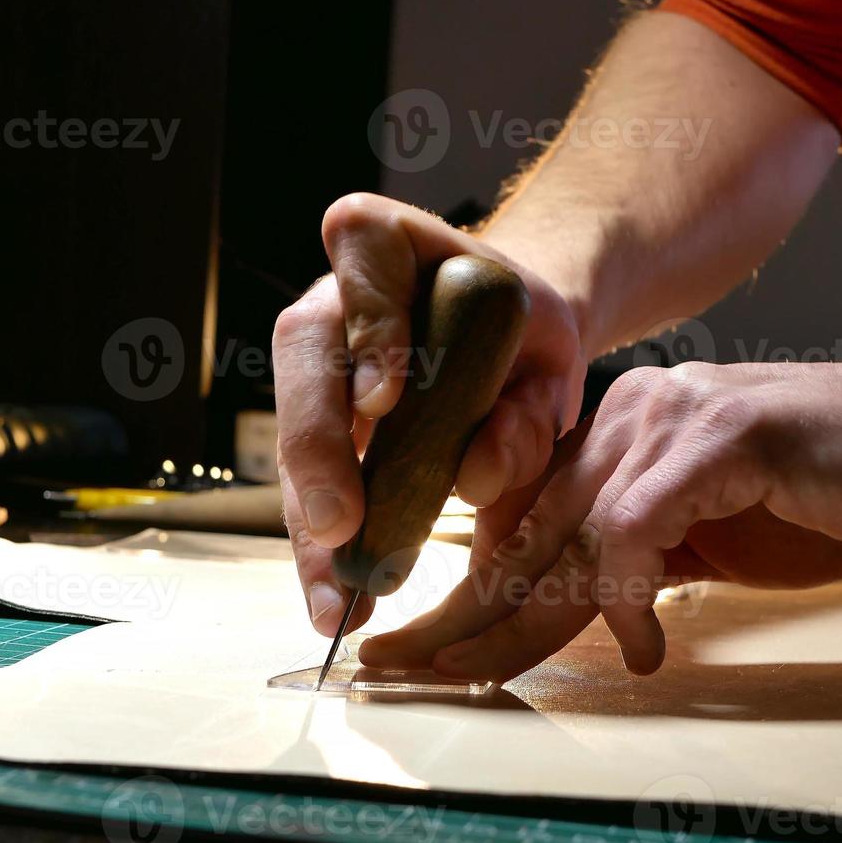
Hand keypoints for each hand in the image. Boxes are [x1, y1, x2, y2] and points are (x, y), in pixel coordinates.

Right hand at [273, 193, 586, 635]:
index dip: (370, 327)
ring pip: (295, 434)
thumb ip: (523, 411)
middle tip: (341, 527)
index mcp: (392, 243)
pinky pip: (308, 482)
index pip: (364, 255)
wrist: (505, 334)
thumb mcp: (545, 361)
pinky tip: (335, 599)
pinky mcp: (314, 422)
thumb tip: (474, 478)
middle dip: (318, 449)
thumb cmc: (520, 333)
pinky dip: (323, 548)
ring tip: (336, 598)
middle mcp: (334, 295)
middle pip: (306, 357)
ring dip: (312, 522)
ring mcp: (314, 361)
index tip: (385, 399)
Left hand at [361, 356, 841, 679]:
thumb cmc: (831, 493)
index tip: (424, 650)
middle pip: (524, 532)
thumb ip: (642, 557)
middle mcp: (629, 416)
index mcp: (621, 433)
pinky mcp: (714, 436)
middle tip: (401, 668)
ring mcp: (668, 418)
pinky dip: (628, 599)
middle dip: (459, 612)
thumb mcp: (712, 539)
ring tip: (481, 675)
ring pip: (562, 533)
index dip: (468, 594)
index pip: (524, 524)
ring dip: (522, 619)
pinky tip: (643, 651)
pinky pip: (634, 528)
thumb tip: (581, 611)